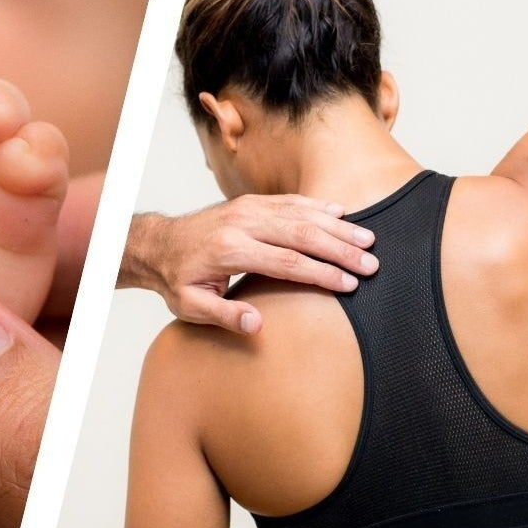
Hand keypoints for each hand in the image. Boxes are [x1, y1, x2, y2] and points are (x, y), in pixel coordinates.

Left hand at [122, 196, 378, 333]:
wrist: (156, 244)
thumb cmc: (176, 279)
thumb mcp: (190, 306)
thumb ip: (224, 315)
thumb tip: (257, 326)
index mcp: (229, 250)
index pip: (286, 262)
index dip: (321, 274)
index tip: (350, 284)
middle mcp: (241, 224)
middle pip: (301, 234)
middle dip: (340, 250)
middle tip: (372, 264)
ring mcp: (245, 209)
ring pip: (300, 214)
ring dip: (336, 227)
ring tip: (368, 241)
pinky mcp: (249, 202)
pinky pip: (289, 202)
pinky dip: (317, 207)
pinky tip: (342, 215)